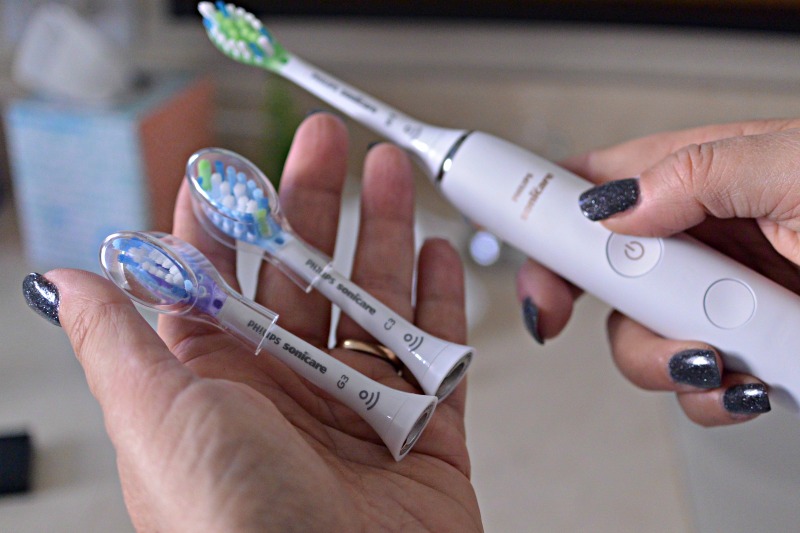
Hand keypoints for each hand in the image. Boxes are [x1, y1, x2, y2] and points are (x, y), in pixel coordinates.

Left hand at [27, 114, 481, 530]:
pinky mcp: (424, 432)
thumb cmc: (235, 526)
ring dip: (385, 234)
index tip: (234, 168)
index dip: (225, 220)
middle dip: (316, 205)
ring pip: (374, 302)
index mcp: (219, 385)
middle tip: (328, 146)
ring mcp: (360, 408)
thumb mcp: (159, 419)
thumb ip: (120, 342)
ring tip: (392, 176)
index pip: (220, 281)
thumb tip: (65, 282)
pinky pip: (436, 353)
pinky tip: (438, 255)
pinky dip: (440, 302)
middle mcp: (287, 391)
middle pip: (303, 276)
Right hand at [518, 119, 799, 425]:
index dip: (539, 205)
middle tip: (566, 312)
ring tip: (710, 355)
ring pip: (637, 337)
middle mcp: (700, 240)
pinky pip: (691, 384)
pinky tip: (739, 386)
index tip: (495, 223)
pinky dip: (706, 397)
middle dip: (577, 299)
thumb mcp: (794, 166)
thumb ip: (696, 171)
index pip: (595, 184)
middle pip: (596, 271)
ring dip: (658, 358)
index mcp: (703, 176)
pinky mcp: (742, 351)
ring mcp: (717, 298)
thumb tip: (615, 207)